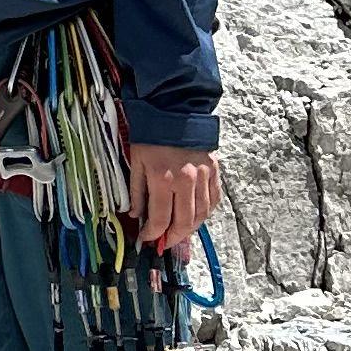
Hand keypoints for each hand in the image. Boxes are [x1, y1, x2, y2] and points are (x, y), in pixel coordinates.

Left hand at [130, 140, 219, 256]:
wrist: (175, 108)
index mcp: (163, 179)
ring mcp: (204, 176)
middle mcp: (186, 181)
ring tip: (179, 231)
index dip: (153, 234)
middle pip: (184, 223)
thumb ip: (136, 192)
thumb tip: (136, 216)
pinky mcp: (215, 171)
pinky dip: (206, 212)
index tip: (147, 239)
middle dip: (173, 237)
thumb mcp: (136, 162)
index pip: (160, 219)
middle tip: (164, 242)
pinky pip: (214, 200)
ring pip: (202, 215)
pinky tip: (196, 215)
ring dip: (190, 228)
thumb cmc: (151, 135)